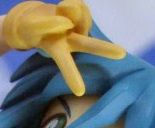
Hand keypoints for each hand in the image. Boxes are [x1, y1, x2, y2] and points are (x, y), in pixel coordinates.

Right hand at [3, 0, 124, 95]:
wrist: (34, 18)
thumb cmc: (32, 29)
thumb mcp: (33, 27)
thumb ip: (47, 24)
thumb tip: (67, 22)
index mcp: (58, 50)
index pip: (64, 63)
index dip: (71, 76)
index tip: (80, 93)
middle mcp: (72, 42)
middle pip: (88, 45)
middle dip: (103, 48)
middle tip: (122, 54)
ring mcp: (79, 28)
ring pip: (78, 14)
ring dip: (65, 9)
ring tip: (56, 15)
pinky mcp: (83, 14)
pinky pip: (79, 5)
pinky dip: (69, 4)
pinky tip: (63, 11)